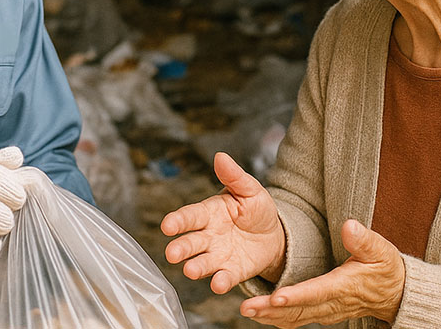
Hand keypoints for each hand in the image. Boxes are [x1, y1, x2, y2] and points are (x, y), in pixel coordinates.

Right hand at [160, 152, 285, 293]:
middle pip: (190, 242)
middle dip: (180, 248)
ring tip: (190, 270)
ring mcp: (218, 256)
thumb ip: (234, 176)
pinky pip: (224, 277)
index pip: (190, 216)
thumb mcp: (249, 189)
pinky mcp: (232, 271)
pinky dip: (220, 281)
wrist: (274, 234)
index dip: (177, 221)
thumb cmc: (256, 208)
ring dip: (195, 267)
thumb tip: (220, 156)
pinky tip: (218, 284)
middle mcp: (208, 236)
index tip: (166, 226)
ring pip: (202, 262)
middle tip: (172, 254)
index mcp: (209, 213)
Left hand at [239, 219, 404, 325]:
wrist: (395, 293)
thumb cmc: (386, 268)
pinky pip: (297, 320)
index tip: (276, 297)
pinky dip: (277, 319)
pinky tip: (260, 314)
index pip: (316, 292)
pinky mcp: (321, 312)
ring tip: (247, 310)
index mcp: (344, 286)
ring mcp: (326, 311)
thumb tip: (349, 226)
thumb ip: (363, 240)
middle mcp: (332, 303)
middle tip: (247, 306)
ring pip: (295, 318)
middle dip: (271, 310)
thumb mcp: (380, 250)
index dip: (296, 295)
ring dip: (270, 316)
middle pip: (298, 309)